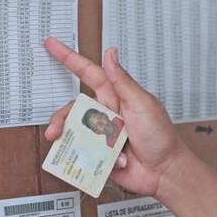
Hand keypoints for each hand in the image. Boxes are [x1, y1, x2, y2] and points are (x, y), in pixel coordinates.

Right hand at [43, 37, 186, 196]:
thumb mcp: (142, 104)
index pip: (88, 72)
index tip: (52, 44)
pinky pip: (82, 152)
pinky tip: (111, 161)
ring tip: (70, 149)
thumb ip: (122, 80)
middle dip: (60, 119)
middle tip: (54, 130)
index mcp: (115, 97)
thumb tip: (111, 53)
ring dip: (70, 140)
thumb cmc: (160, 136)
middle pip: (73, 109)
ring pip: (73, 131)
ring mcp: (101, 135)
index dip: (69, 58)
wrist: (164, 172)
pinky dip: (91, 157)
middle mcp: (105, 114)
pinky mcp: (99, 154)